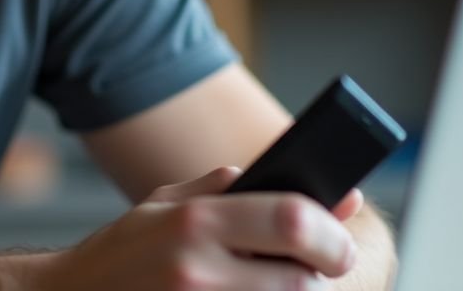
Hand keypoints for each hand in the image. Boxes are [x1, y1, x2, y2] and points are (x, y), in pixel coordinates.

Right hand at [41, 167, 357, 290]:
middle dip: (323, 274)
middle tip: (328, 268)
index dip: (332, 232)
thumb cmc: (120, 251)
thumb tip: (283, 180)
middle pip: (301, 279)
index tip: (342, 239)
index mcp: (195, 220)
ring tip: (287, 281)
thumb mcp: (163, 202)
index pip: (292, 220)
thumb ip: (222, 188)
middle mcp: (198, 268)